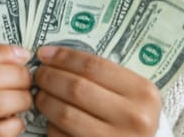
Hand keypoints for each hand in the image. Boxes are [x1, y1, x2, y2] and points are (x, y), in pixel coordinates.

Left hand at [33, 45, 161, 136]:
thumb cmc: (135, 119)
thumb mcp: (134, 95)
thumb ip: (107, 78)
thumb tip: (60, 58)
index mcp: (143, 93)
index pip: (94, 66)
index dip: (64, 57)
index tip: (45, 54)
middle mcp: (133, 117)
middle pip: (77, 89)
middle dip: (50, 77)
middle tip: (39, 74)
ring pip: (65, 114)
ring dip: (46, 101)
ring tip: (41, 95)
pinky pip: (62, 136)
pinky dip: (51, 125)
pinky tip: (51, 119)